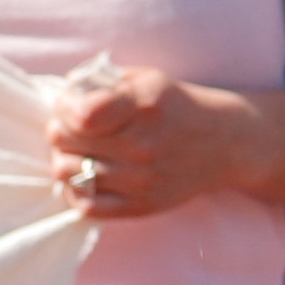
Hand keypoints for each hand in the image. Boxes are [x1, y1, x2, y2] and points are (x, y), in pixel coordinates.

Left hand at [36, 62, 258, 219]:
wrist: (224, 143)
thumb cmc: (175, 106)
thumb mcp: (146, 79)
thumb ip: (102, 81)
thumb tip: (63, 93)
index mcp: (144, 105)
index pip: (79, 113)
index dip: (63, 106)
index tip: (70, 104)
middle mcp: (142, 144)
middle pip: (64, 141)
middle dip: (60, 129)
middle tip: (71, 128)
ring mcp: (142, 179)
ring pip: (66, 173)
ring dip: (64, 159)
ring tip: (78, 151)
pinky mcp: (141, 206)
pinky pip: (86, 206)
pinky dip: (74, 191)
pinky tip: (83, 178)